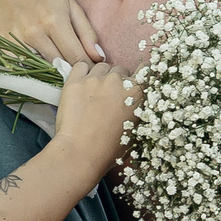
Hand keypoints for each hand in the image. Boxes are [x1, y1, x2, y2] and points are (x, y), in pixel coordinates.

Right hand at [0, 0, 106, 63]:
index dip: (86, 67)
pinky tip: (39, 64)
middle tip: (78, 72)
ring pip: (41, 69)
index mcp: (54, 21)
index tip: (91, 71)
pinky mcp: (2, 45)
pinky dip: (32, 70)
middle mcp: (34, 32)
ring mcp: (16, 39)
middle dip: (71, 71)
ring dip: (52, 72)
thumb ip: (87, 33)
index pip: (76, 57)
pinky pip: (22, 68)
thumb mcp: (71, 6)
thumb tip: (99, 58)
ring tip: (59, 68)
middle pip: (59, 66)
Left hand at [50, 60, 133, 175]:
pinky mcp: (75, 81)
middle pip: (121, 69)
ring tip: (93, 94)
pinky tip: (81, 86)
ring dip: (100, 77)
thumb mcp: (135, 131)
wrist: (81, 153)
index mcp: (137, 93)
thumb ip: (139, 110)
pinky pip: (81, 66)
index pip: (145, 71)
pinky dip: (82, 73)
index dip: (139, 77)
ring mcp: (95, 79)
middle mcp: (118, 80)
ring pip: (101, 67)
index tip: (133, 83)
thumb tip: (138, 103)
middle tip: (109, 98)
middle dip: (117, 81)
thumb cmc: (110, 149)